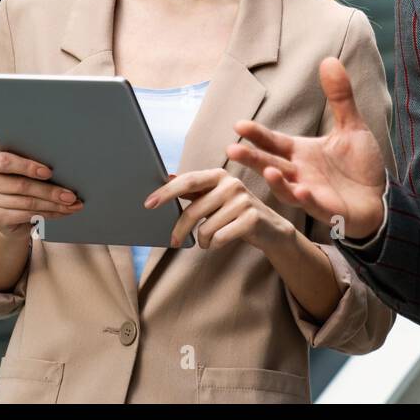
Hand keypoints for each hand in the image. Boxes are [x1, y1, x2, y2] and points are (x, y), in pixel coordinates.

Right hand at [0, 150, 83, 237]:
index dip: (28, 167)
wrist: (6, 211)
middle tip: (71, 195)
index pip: (6, 162)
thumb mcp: (20, 169)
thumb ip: (31, 165)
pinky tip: (62, 212)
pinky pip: (26, 215)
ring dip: (53, 205)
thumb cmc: (18, 181)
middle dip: (50, 191)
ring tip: (72, 204)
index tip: (49, 172)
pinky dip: (48, 214)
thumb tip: (63, 167)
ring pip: (27, 202)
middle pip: (21, 185)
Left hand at [143, 168, 292, 251]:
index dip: (167, 192)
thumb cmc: (236, 213)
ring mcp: (243, 201)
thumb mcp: (216, 198)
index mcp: (219, 175)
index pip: (188, 181)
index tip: (148, 203)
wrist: (271, 229)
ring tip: (208, 240)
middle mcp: (232, 184)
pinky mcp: (251, 218)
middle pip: (193, 210)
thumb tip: (167, 177)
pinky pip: (219, 238)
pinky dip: (214, 245)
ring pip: (206, 228)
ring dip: (202, 240)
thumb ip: (194, 189)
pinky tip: (220, 242)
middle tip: (174, 241)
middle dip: (179, 229)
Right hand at [227, 56, 386, 240]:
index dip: (257, 135)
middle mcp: (300, 173)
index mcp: (301, 153)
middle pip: (270, 165)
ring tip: (269, 171)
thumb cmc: (359, 165)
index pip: (273, 142)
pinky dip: (307, 199)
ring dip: (277, 183)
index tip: (239, 125)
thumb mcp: (351, 126)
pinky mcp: (328, 210)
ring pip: (287, 189)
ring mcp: (311, 193)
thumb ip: (339, 97)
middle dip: (252, 159)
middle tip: (232, 151)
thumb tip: (329, 59)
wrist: (381, 197)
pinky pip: (314, 206)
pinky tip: (302, 190)